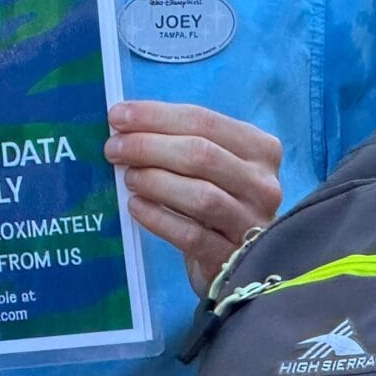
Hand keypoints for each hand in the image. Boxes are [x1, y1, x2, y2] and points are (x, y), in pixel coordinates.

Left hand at [103, 100, 284, 296]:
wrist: (231, 259)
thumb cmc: (213, 200)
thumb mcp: (210, 165)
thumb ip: (178, 140)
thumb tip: (123, 120)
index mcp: (260, 149)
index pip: (204, 121)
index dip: (155, 116)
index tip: (117, 116)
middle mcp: (263, 184)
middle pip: (201, 155)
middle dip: (148, 147)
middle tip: (113, 149)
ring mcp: (251, 222)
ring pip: (201, 196)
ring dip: (154, 182)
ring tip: (128, 178)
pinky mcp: (232, 257)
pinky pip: (191, 235)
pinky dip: (158, 218)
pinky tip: (136, 207)